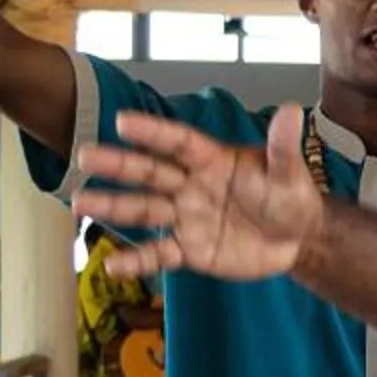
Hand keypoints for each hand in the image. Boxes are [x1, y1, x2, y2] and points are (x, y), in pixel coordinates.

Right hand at [72, 106, 325, 282]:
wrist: (296, 241)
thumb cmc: (290, 197)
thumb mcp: (290, 174)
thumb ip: (283, 147)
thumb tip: (292, 110)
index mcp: (212, 160)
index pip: (178, 143)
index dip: (152, 133)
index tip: (121, 121)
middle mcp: (191, 186)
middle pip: (150, 173)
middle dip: (117, 165)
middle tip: (83, 157)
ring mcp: (186, 218)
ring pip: (144, 210)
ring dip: (112, 207)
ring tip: (80, 204)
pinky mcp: (189, 250)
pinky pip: (158, 255)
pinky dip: (135, 261)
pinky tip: (110, 266)